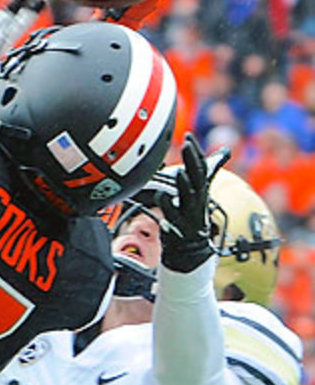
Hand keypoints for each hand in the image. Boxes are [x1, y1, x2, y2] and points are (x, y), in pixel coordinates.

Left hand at [159, 134, 214, 272]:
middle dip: (192, 161)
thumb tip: (225, 151)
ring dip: (184, 184)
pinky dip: (167, 205)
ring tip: (179, 172)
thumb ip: (207, 171)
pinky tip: (161, 195)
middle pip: (197, 178)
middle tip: (187, 145)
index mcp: (200, 191)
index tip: (189, 136)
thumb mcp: (200, 193)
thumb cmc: (192, 217)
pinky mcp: (179, 227)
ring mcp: (188, 214)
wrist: (191, 249)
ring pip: (188, 197)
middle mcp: (196, 200)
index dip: (195, 152)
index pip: (200, 168)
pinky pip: (172, 216)